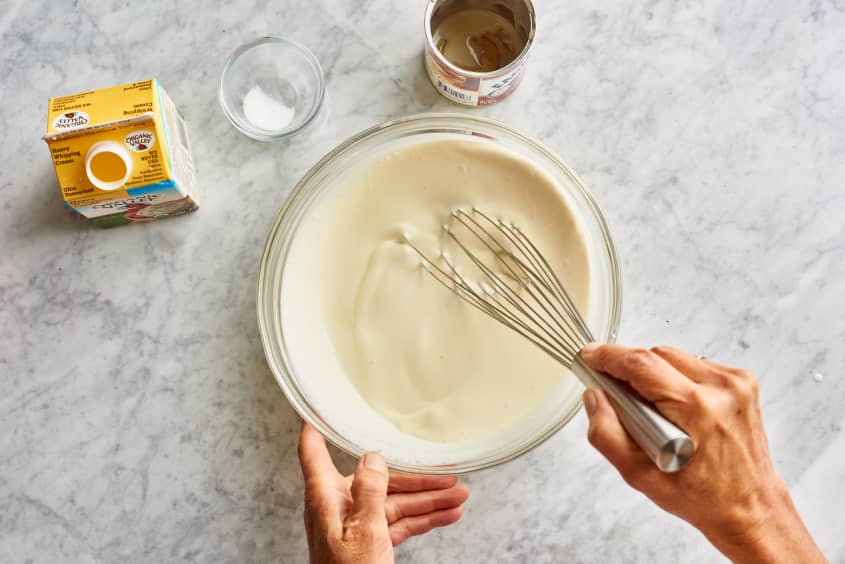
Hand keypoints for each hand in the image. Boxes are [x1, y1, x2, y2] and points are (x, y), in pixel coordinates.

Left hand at [298, 422, 468, 563]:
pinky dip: (424, 519)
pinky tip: (448, 515)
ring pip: (396, 503)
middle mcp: (340, 506)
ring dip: (428, 500)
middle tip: (447, 472)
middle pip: (377, 479)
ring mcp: (356, 525)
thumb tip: (372, 458)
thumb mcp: (363, 531)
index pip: (313, 451)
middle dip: (416, 477)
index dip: (315, 425)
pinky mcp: (371, 543)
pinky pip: (400, 524)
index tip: (318, 403)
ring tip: (460, 495)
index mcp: (326, 497)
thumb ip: (369, 491)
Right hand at [580, 344, 824, 563]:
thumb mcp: (639, 475)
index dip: (608, 356)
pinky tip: (679, 408)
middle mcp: (720, 389)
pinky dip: (678, 379)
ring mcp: (736, 383)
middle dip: (631, 370)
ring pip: (675, 357)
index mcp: (696, 409)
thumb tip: (594, 397)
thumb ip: (606, 433)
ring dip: (655, 374)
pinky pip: (695, 365)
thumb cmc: (702, 497)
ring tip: (656, 411)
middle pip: (657, 355)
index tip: (589, 356)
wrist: (750, 507)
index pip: (641, 364)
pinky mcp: (743, 382)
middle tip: (623, 399)